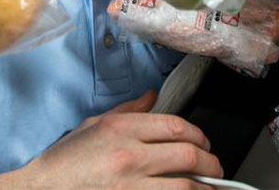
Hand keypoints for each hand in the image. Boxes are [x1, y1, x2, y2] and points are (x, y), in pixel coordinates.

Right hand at [0, 90, 222, 188]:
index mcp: (121, 129)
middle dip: (209, 162)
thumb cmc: (63, 162)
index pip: (175, 125)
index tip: (204, 143)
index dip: (199, 135)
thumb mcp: (94, 125)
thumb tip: (153, 97)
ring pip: (184, 185)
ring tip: (209, 187)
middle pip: (187, 154)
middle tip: (215, 168)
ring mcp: (129, 186)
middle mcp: (128, 155)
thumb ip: (129, 111)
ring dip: (204, 187)